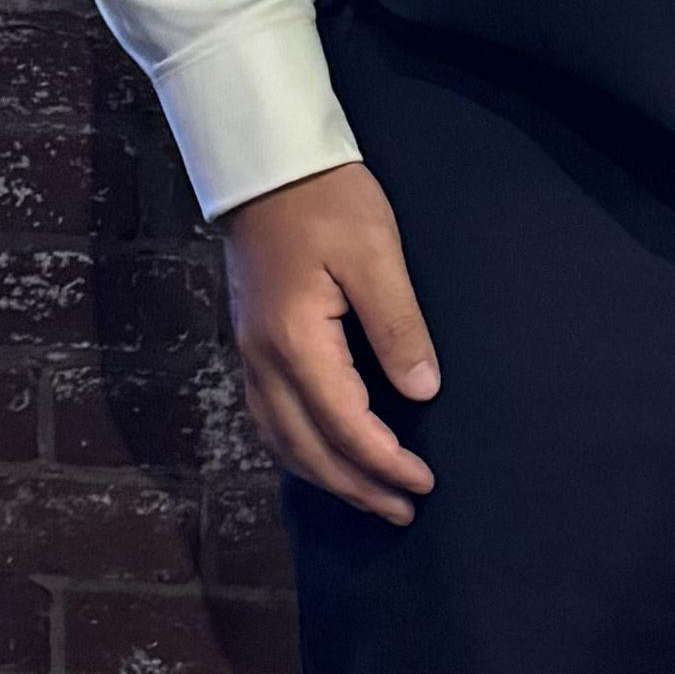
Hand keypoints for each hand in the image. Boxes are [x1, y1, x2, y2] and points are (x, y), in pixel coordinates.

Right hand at [219, 162, 439, 520]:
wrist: (266, 163)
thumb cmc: (326, 199)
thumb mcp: (375, 254)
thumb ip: (398, 326)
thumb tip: (421, 391)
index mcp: (296, 342)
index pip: (344, 426)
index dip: (385, 462)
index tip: (423, 483)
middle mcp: (264, 359)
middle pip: (307, 447)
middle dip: (357, 487)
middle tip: (403, 510)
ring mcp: (250, 353)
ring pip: (282, 440)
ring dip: (326, 476)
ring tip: (369, 496)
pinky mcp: (251, 342)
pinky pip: (269, 418)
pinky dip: (299, 449)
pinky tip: (323, 455)